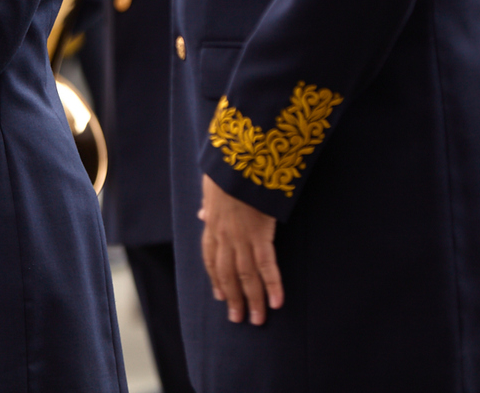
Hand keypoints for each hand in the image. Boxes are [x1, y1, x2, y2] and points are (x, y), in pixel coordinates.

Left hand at [200, 174, 281, 325]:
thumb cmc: (227, 171)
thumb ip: (209, 205)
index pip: (211, 259)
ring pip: (246, 277)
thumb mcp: (211, 188)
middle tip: (238, 318)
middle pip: (227, 274)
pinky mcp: (261, 235)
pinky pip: (267, 266)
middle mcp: (224, 236)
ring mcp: (241, 238)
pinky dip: (273, 286)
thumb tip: (201, 214)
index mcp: (212, 225)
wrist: (238, 161)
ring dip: (252, 300)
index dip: (216, 279)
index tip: (219, 295)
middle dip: (233, 298)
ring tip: (258, 319)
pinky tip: (278, 303)